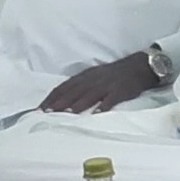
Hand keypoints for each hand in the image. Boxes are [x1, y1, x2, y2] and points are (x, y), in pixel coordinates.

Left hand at [39, 52, 158, 113]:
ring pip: (89, 95)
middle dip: (59, 102)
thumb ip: (81, 85)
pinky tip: (96, 114)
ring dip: (77, 104)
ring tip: (66, 114)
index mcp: (85, 76)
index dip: (51, 98)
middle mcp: (93, 80)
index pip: (64, 87)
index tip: (39, 109)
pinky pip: (111, 99)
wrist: (140, 66)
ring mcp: (107, 85)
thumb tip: (64, 98)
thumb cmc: (115, 73)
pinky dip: (103, 106)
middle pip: (73, 91)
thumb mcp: (95, 75)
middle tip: (46, 113)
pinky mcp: (121, 90)